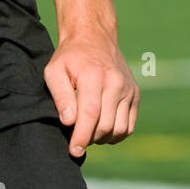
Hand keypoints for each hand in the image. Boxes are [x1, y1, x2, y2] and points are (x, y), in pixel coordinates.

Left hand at [44, 29, 139, 155]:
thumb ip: (60, 97)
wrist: (94, 37)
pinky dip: (116, 135)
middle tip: (76, 139)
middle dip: (89, 139)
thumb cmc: (70, 57)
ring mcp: (128, 89)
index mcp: (94, 76)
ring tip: (89, 132)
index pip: (90, 115)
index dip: (81, 137)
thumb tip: (69, 122)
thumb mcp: (55, 71)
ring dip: (102, 138)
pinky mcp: (135, 95)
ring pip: (119, 129)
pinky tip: (102, 130)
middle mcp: (116, 82)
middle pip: (105, 125)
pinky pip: (129, 126)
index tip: (74, 151)